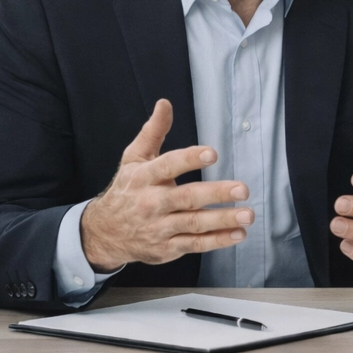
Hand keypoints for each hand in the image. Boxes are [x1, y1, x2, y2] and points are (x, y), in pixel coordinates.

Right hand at [80, 99, 254, 270]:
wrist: (105, 233)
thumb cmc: (127, 190)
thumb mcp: (133, 159)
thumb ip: (153, 132)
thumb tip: (165, 104)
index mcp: (144, 178)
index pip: (167, 166)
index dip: (189, 159)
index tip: (212, 153)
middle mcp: (151, 203)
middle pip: (186, 198)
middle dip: (216, 193)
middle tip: (242, 189)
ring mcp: (160, 227)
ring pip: (194, 224)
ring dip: (223, 219)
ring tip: (247, 215)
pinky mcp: (167, 248)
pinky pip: (195, 244)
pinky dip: (218, 241)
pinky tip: (238, 234)